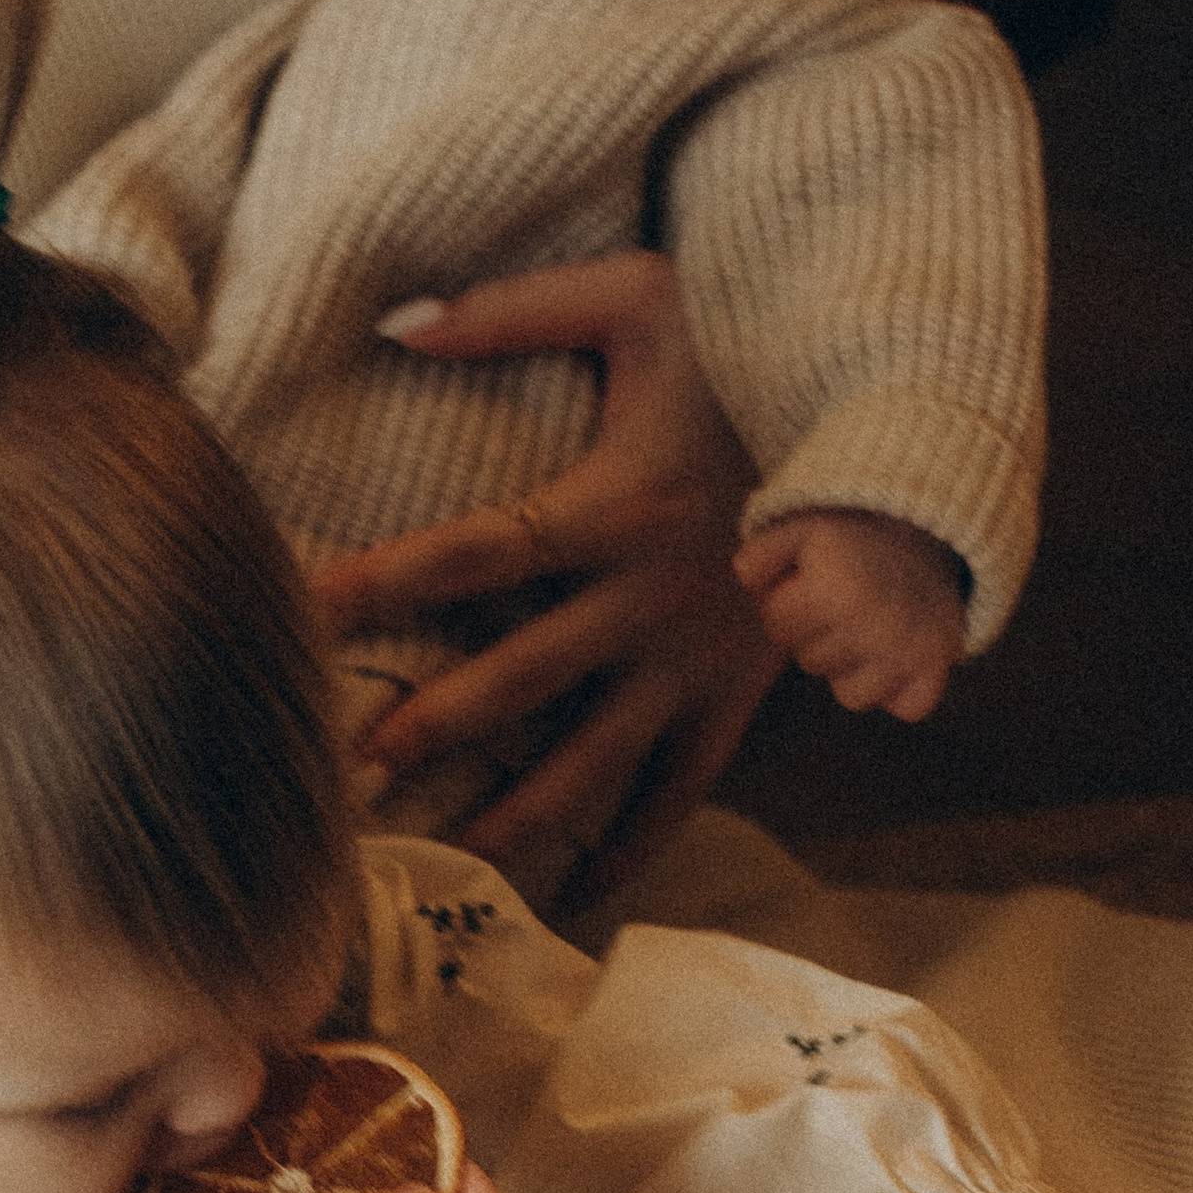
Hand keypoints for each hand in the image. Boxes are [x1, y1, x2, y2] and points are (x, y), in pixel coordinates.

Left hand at [316, 252, 779, 899]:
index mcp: (618, 505)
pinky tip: (573, 891)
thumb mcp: (639, 301)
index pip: (477, 553)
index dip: (388, 579)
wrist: (883, 422)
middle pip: (523, 677)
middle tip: (354, 773)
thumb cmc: (744, 352)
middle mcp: (652, 598)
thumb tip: (395, 324)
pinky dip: (630, 846)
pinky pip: (679, 793)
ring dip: (516, 817)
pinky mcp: (735, 700)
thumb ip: (515, 308)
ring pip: (594, 761)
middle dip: (436, 727)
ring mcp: (696, 663)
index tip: (308, 608)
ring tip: (442, 858)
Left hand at [736, 508, 965, 720]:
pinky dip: (902, 691)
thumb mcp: (803, 528)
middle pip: (810, 662)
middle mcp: (874, 626)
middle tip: (845, 601)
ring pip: (851, 696)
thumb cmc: (854, 537)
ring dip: (853, 668)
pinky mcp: (936, 667)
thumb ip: (761, 553)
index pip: (776, 623)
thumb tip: (745, 581)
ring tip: (867, 628)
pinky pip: (907, 708)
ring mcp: (908, 652)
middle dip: (818, 634)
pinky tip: (899, 656)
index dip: (787, 603)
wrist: (930, 529)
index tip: (810, 585)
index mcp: (835, 590)